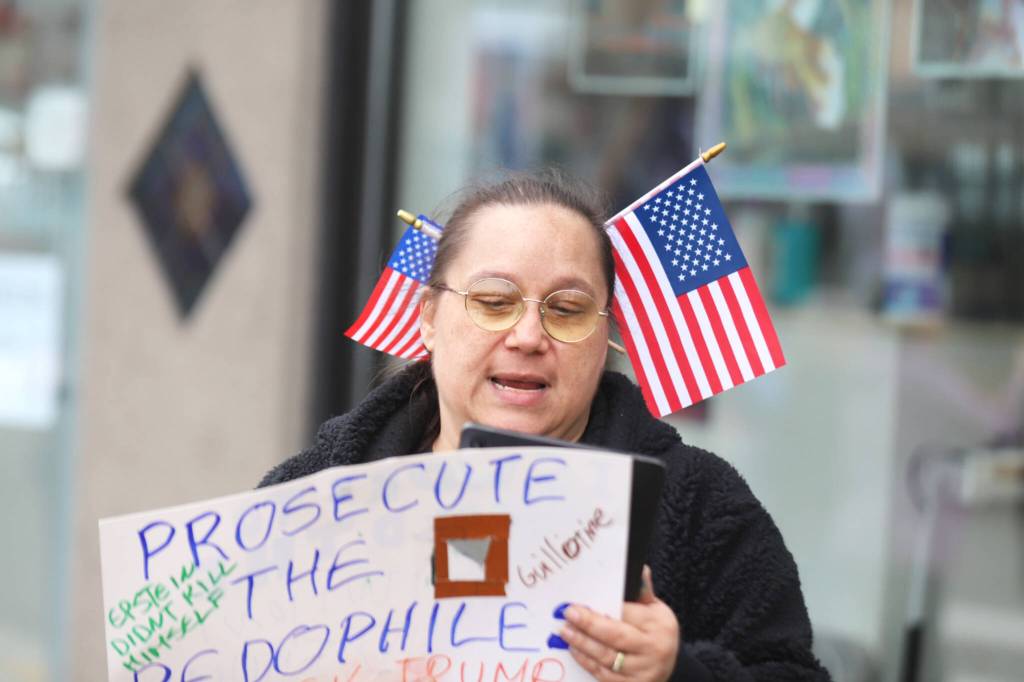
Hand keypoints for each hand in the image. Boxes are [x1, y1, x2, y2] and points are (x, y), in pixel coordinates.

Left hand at [560, 566, 679, 680]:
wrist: (668, 668)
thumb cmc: (656, 633)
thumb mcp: (656, 610)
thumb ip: (642, 592)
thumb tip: (639, 568)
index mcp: (659, 625)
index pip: (626, 614)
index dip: (601, 609)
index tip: (579, 603)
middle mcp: (654, 649)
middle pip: (615, 636)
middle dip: (588, 624)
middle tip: (568, 614)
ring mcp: (644, 672)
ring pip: (607, 657)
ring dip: (582, 644)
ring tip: (565, 632)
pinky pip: (605, 675)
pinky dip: (587, 662)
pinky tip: (575, 651)